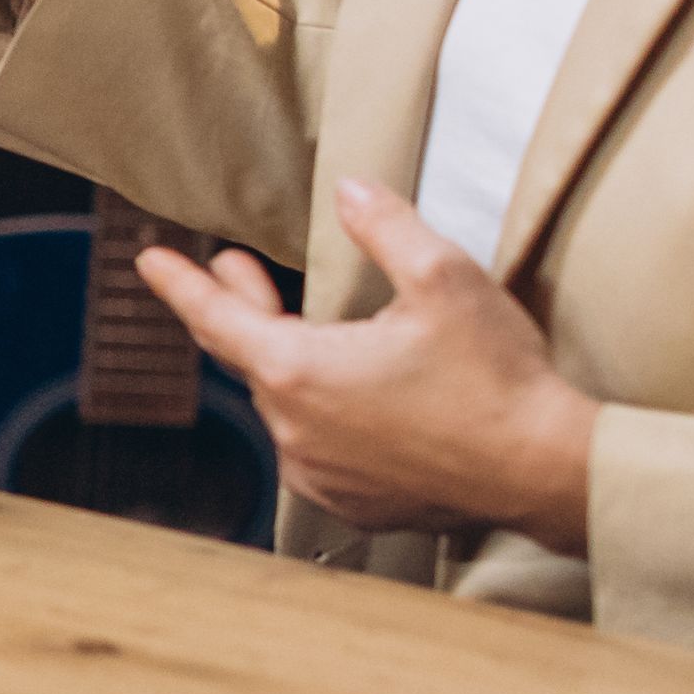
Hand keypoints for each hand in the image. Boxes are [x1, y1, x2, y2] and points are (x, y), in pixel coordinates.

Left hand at [132, 182, 599, 547]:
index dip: (181, 284)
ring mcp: (319, 475)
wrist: (544, 471)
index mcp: (299, 371)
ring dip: (294, 364)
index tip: (149, 260)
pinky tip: (356, 396)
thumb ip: (384, 226)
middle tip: (239, 269)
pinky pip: (317, 449)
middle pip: (252, 358)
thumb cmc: (496, 376)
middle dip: (242, 308)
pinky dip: (325, 415)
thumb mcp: (444, 277)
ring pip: (289, 405)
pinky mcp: (351, 504)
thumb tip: (348, 190)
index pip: (216, 319)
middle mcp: (294, 430)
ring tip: (312, 330)